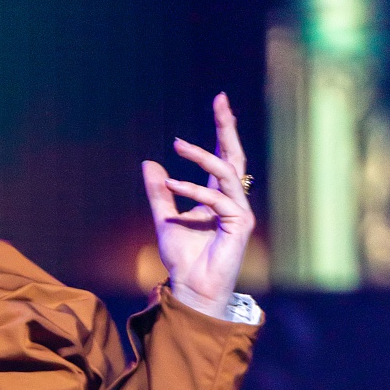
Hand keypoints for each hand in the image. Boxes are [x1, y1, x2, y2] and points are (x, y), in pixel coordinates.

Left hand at [141, 92, 254, 317]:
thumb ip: (159, 193)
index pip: (222, 156)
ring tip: (178, 144)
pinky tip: (173, 184)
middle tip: (220, 100)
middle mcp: (232, 201)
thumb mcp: (164, 219)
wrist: (191, 289)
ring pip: (224, 173)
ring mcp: (239, 213)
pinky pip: (217, 200)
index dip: (222, 130)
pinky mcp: (239, 226)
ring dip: (201, 156)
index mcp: (218, 197)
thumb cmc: (183, 260)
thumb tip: (150, 164)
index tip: (219, 101)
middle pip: (233, 156)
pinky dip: (193, 191)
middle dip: (227, 127)